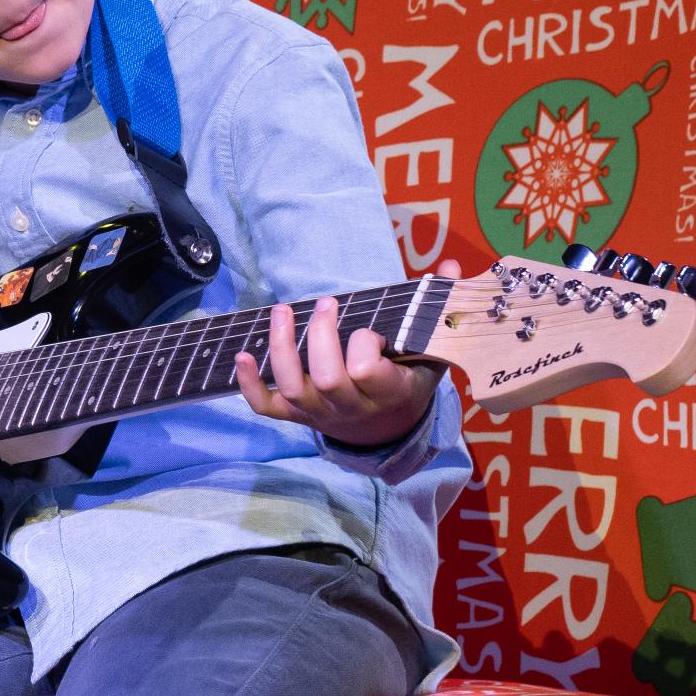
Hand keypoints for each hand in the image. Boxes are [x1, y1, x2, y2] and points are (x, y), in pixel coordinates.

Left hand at [233, 259, 460, 448]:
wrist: (389, 431)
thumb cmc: (410, 382)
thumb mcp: (432, 353)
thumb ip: (439, 311)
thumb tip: (453, 264)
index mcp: (387, 392)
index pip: (366, 370)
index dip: (364, 344)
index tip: (371, 331)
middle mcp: (350, 407)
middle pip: (325, 377)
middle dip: (321, 336)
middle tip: (326, 304)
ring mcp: (319, 414)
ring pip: (293, 386)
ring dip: (281, 346)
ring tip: (283, 310)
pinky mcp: (296, 416)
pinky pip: (266, 407)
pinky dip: (249, 384)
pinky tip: (242, 355)